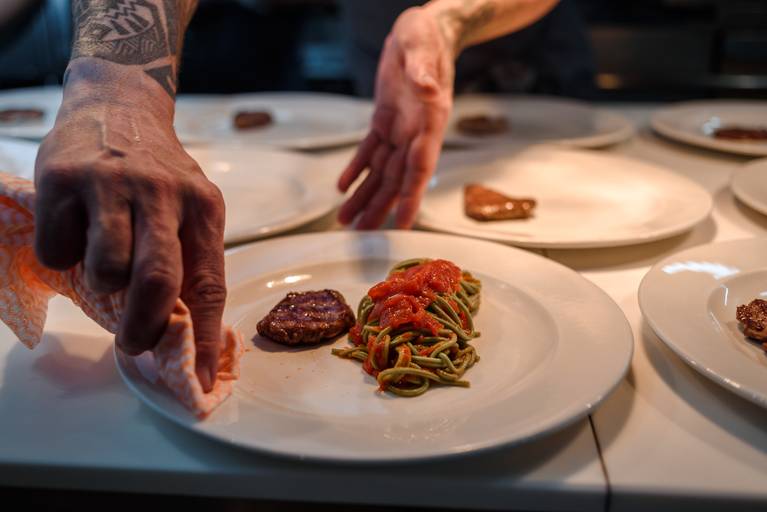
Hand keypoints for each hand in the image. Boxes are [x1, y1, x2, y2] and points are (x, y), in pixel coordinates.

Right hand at [34, 69, 225, 391]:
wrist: (117, 105)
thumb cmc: (158, 173)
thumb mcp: (189, 206)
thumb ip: (187, 258)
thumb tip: (185, 333)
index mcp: (204, 207)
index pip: (209, 283)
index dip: (205, 336)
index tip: (201, 377)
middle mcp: (163, 193)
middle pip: (157, 281)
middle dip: (144, 327)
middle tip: (133, 343)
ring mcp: (112, 184)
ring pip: (104, 270)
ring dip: (101, 283)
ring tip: (104, 260)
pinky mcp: (63, 179)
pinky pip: (57, 250)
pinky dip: (62, 255)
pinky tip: (75, 229)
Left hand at [338, 6, 455, 228]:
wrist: (426, 30)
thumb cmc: (427, 36)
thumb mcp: (423, 46)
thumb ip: (423, 70)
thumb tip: (427, 90)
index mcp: (429, 121)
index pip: (420, 166)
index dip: (411, 196)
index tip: (404, 223)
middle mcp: (416, 132)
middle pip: (396, 179)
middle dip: (380, 207)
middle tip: (361, 233)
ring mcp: (400, 128)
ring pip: (381, 171)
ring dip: (364, 196)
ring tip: (346, 220)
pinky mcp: (385, 120)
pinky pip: (369, 151)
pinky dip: (356, 169)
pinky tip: (344, 187)